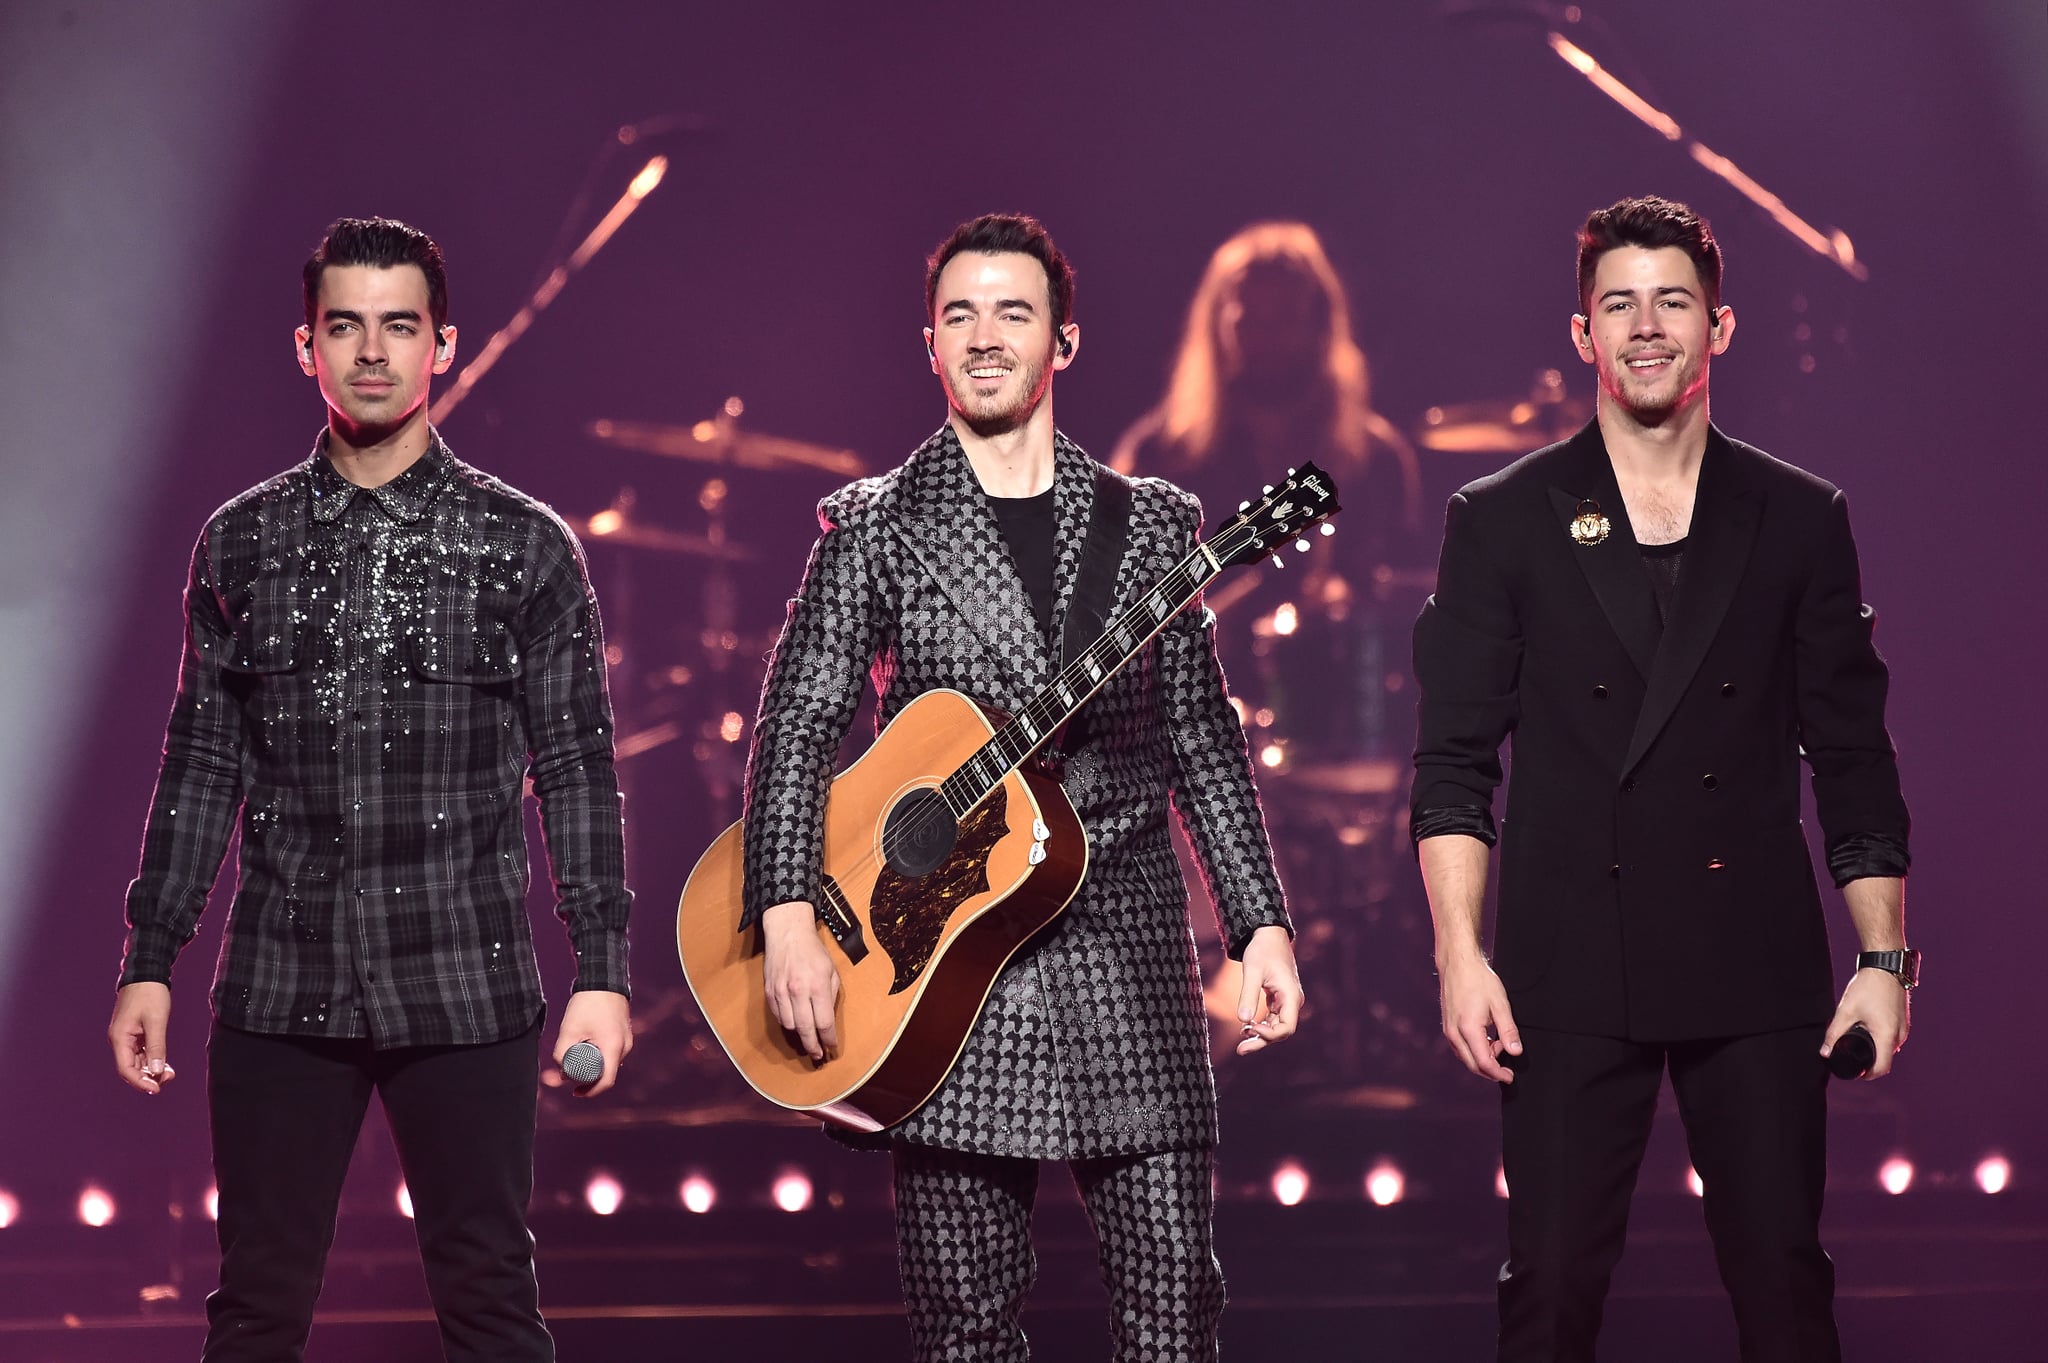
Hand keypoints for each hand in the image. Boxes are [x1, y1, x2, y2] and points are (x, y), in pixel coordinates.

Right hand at [109, 981, 174, 1095]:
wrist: (146, 973)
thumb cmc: (150, 994)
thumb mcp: (156, 1021)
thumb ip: (156, 1046)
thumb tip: (156, 1070)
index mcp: (119, 1038)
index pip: (126, 1069)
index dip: (140, 1082)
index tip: (156, 1089)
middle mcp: (119, 1040)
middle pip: (131, 1068)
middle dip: (148, 1077)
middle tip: (169, 1080)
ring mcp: (126, 1037)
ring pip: (137, 1062)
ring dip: (151, 1070)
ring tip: (170, 1074)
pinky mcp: (134, 1033)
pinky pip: (141, 1053)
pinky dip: (152, 1060)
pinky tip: (165, 1065)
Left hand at [554, 989, 631, 1097]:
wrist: (603, 980)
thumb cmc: (587, 1003)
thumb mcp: (569, 1030)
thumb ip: (562, 1054)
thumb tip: (562, 1073)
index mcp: (613, 1047)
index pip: (606, 1081)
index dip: (590, 1091)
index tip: (575, 1092)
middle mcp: (624, 1047)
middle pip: (605, 1073)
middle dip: (586, 1077)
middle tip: (566, 1073)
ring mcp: (626, 1040)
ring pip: (607, 1062)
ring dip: (591, 1064)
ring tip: (573, 1054)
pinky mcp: (623, 1035)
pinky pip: (610, 1052)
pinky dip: (597, 1054)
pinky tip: (584, 1046)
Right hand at [762, 901, 839, 1061]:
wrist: (787, 932)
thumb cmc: (813, 951)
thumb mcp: (832, 970)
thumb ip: (831, 995)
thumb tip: (828, 1020)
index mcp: (818, 985)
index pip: (824, 1022)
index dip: (829, 1039)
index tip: (832, 1046)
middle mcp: (798, 990)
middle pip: (806, 1030)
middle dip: (813, 1046)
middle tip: (819, 1055)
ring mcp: (781, 992)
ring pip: (789, 1025)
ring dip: (799, 1034)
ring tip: (808, 1038)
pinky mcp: (770, 991)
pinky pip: (778, 1015)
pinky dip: (787, 1022)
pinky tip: (794, 1022)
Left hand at [1235, 925, 1303, 1055]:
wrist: (1268, 934)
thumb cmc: (1262, 950)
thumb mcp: (1252, 971)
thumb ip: (1248, 995)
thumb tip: (1242, 1020)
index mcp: (1291, 996)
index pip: (1286, 1028)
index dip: (1268, 1034)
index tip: (1249, 1026)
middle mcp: (1292, 1002)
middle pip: (1281, 1032)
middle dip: (1261, 1041)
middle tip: (1240, 1051)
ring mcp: (1286, 1001)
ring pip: (1276, 1027)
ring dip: (1259, 1035)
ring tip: (1240, 1042)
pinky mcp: (1279, 999)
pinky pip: (1272, 1019)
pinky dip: (1260, 1025)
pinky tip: (1246, 1027)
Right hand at [1438, 949, 1520, 1083]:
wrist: (1458, 964)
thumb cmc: (1479, 980)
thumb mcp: (1500, 1004)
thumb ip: (1508, 1031)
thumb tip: (1516, 1052)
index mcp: (1468, 1029)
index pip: (1483, 1063)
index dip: (1498, 1073)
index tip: (1510, 1076)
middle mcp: (1454, 1033)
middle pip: (1472, 1065)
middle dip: (1491, 1070)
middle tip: (1507, 1067)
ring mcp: (1448, 1030)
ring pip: (1465, 1057)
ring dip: (1482, 1059)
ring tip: (1498, 1044)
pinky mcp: (1447, 1026)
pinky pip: (1460, 1048)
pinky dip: (1474, 1051)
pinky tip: (1487, 1040)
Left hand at [1821, 967, 1909, 1079]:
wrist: (1885, 967)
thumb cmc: (1867, 987)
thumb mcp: (1846, 1011)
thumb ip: (1834, 1033)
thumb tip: (1825, 1052)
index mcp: (1887, 1036)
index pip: (1882, 1068)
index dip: (1868, 1075)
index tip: (1856, 1073)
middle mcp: (1899, 1035)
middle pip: (1885, 1059)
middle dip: (1868, 1061)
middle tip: (1849, 1053)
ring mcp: (1903, 1028)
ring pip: (1888, 1048)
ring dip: (1874, 1049)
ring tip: (1856, 1037)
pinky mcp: (1902, 1021)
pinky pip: (1891, 1038)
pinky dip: (1880, 1039)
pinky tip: (1866, 1030)